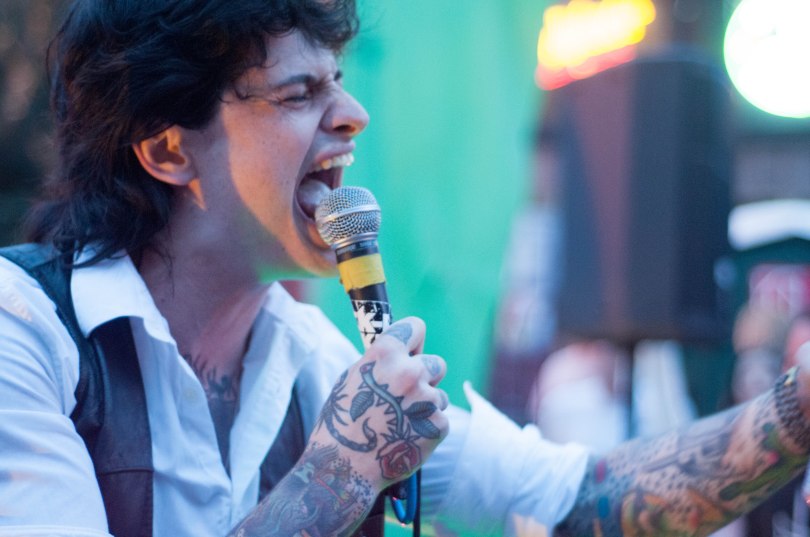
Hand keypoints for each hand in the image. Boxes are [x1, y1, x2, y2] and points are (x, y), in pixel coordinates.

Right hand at [310, 316, 449, 490]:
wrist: (344, 467)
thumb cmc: (343, 421)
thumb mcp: (352, 378)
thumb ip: (381, 361)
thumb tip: (403, 352)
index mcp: (385, 354)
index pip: (415, 326)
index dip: (414, 339)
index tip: (412, 348)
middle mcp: (409, 371)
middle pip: (436, 363)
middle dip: (425, 377)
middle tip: (404, 396)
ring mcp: (426, 399)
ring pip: (438, 394)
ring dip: (425, 405)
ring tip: (399, 422)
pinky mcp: (438, 425)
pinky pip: (439, 419)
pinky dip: (427, 429)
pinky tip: (406, 437)